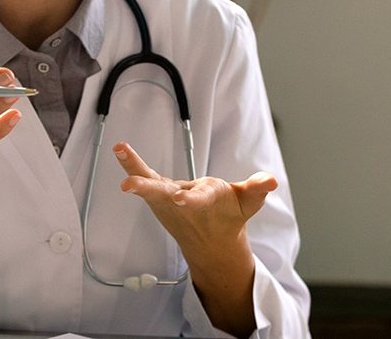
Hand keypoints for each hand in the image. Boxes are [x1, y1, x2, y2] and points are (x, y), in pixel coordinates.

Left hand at [114, 141, 276, 250]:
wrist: (210, 242)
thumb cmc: (229, 215)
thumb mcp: (248, 203)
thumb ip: (257, 189)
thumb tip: (271, 181)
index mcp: (206, 203)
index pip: (198, 200)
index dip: (189, 199)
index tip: (179, 198)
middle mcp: (181, 203)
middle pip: (161, 194)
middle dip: (146, 188)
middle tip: (128, 185)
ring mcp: (166, 200)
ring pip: (148, 184)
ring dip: (132, 169)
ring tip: (120, 149)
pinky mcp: (158, 195)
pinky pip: (144, 176)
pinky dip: (131, 163)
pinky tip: (119, 148)